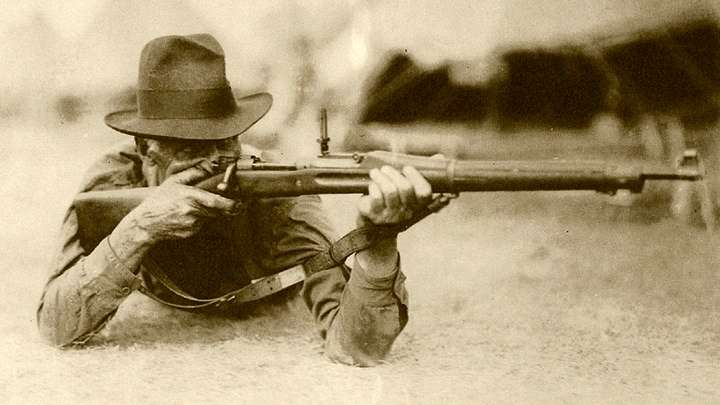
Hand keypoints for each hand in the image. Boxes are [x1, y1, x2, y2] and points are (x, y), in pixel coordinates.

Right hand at [119, 166, 239, 242]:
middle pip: (220, 211)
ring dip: (211, 212)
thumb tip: (210, 167)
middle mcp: (194, 212)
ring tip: (195, 206)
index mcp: (191, 197)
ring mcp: (193, 224)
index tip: (239, 201)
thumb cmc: (159, 201)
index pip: (218, 203)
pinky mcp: (191, 233)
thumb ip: (193, 173)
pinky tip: (187, 215)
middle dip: (226, 206)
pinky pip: (203, 225)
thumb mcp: (174, 182)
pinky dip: (201, 219)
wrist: (146, 224)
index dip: (233, 203)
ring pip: (211, 217)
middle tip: (230, 201)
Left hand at [357, 165, 432, 227]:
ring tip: (376, 172)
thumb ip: (424, 173)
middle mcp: (407, 212)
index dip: (416, 178)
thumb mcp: (409, 188)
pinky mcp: (377, 215)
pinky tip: (372, 185)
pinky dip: (374, 187)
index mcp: (418, 205)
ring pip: (390, 191)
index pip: (424, 192)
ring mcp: (392, 215)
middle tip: (386, 168)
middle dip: (395, 174)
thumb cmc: (393, 199)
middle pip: (406, 188)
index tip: (407, 168)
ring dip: (382, 178)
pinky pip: (377, 197)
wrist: (374, 220)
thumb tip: (439, 158)